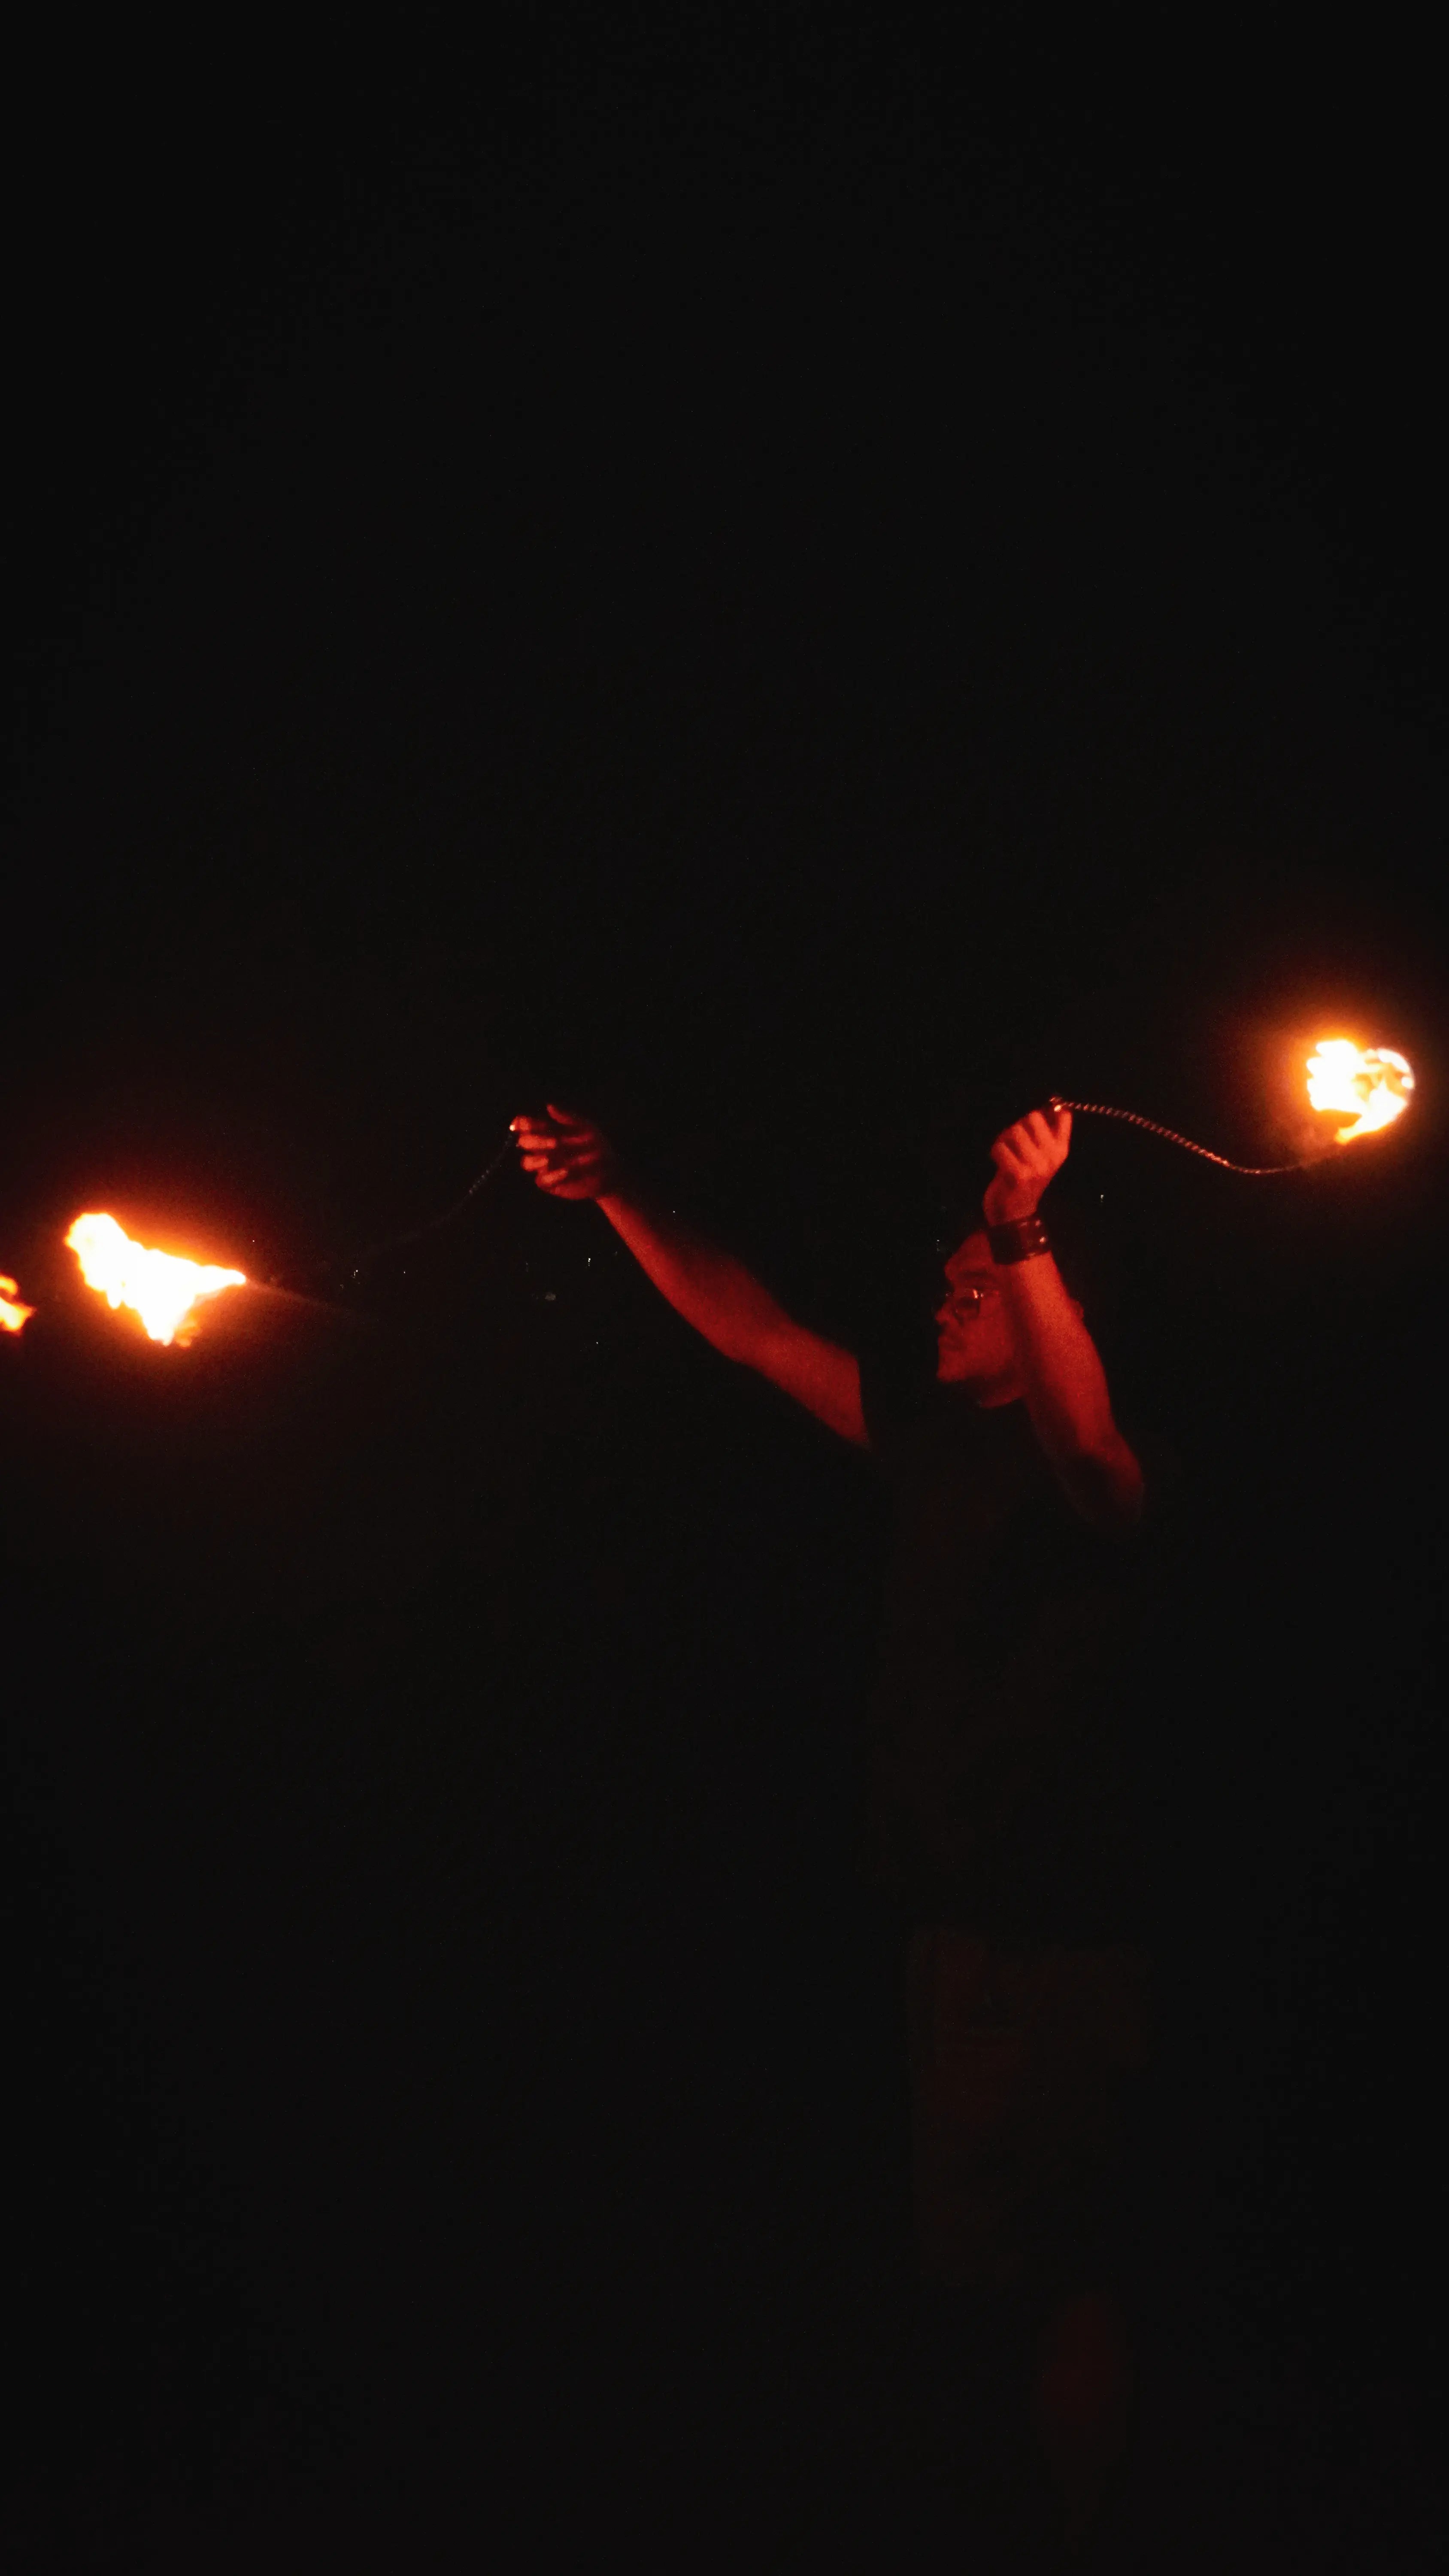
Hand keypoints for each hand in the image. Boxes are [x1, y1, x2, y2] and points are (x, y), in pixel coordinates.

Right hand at [510, 1104, 622, 1201]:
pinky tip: (566, 1171)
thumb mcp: (586, 1128)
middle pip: (523, 1142)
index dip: (522, 1124)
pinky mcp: (549, 1183)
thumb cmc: (597, 1145)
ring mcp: (543, 1166)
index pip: (524, 1125)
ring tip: (551, 1159)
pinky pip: (541, 1180)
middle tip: (556, 1142)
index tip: (529, 1123)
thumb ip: (568, 1118)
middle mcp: (541, 1148)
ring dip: (537, 1160)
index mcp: (546, 1131)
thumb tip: (549, 1106)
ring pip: (526, 1162)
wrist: (609, 1170)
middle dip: (536, 1140)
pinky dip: (552, 1175)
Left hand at [982, 1105, 1071, 1224]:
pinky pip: (1000, 1147)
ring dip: (1003, 1139)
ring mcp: (1037, 1166)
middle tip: (1013, 1142)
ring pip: (1014, 1131)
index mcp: (1061, 1150)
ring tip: (1005, 1153)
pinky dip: (995, 1152)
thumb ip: (1044, 1133)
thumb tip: (1050, 1105)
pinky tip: (999, 1163)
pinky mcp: (1019, 1174)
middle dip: (1018, 1125)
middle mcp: (1053, 1156)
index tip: (1032, 1126)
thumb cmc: (1024, 1181)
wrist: (1014, 1215)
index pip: (1063, 1115)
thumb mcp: (1039, 1156)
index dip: (1044, 1112)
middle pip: (1033, 1117)